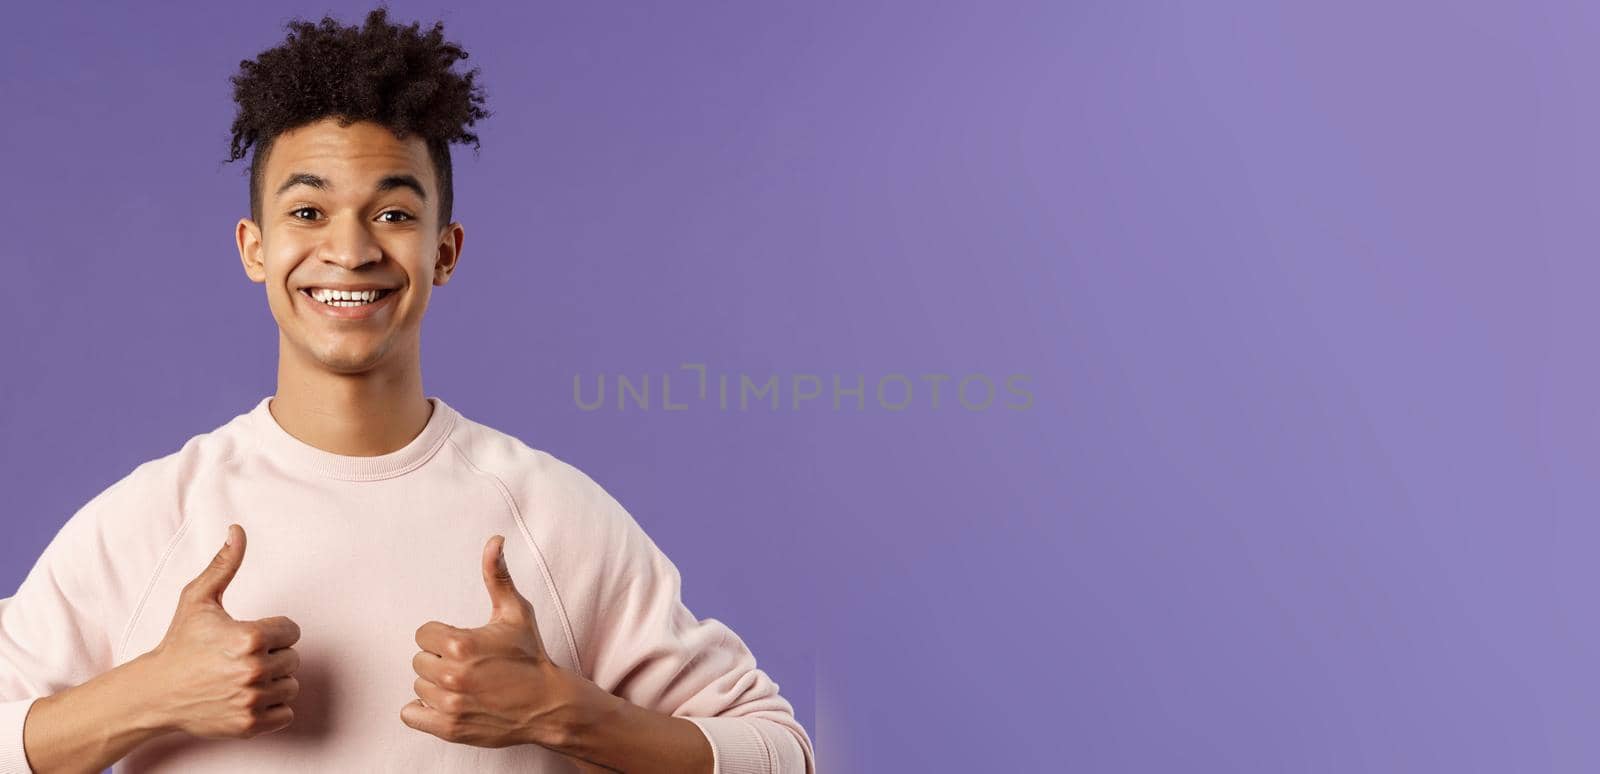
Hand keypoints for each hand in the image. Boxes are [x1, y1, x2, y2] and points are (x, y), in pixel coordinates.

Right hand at [143, 523, 301, 738]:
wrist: (156, 692)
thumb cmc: (179, 644)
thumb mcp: (197, 599)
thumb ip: (224, 564)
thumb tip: (237, 531)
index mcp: (250, 637)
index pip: (292, 631)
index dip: (273, 632)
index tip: (251, 636)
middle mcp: (254, 670)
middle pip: (293, 658)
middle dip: (273, 656)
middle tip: (242, 658)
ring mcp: (252, 700)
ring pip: (291, 685)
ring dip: (274, 682)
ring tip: (244, 677)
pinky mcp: (250, 725)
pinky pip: (286, 713)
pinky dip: (273, 707)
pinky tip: (250, 697)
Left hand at [401, 534, 598, 752]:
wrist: (548, 704)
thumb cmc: (530, 656)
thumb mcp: (515, 612)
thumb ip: (497, 575)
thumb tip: (495, 540)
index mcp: (461, 644)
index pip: (423, 634)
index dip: (442, 637)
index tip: (464, 644)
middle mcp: (452, 675)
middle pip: (419, 660)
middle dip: (439, 660)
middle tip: (467, 665)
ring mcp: (449, 705)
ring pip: (418, 686)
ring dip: (436, 685)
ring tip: (464, 684)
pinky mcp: (448, 728)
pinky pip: (410, 714)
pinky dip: (423, 710)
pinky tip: (448, 702)